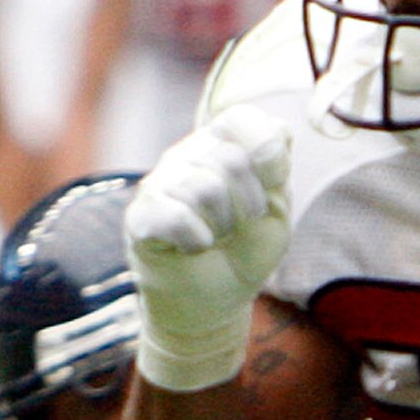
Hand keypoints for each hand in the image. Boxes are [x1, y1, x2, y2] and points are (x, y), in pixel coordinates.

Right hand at [126, 107, 290, 391]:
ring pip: (204, 189)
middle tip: (240, 226)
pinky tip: (196, 247)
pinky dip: (197, 240)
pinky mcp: (141, 215)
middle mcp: (188, 153)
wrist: (214, 300)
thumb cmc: (244, 249)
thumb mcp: (275, 209)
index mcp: (222, 143)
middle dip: (251, 204)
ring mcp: (160, 181)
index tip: (272, 186)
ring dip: (223, 227)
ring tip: (216, 238)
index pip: (241, 119)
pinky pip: (175, 215)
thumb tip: (278, 132)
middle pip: (231, 159)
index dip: (266, 154)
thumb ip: (277, 170)